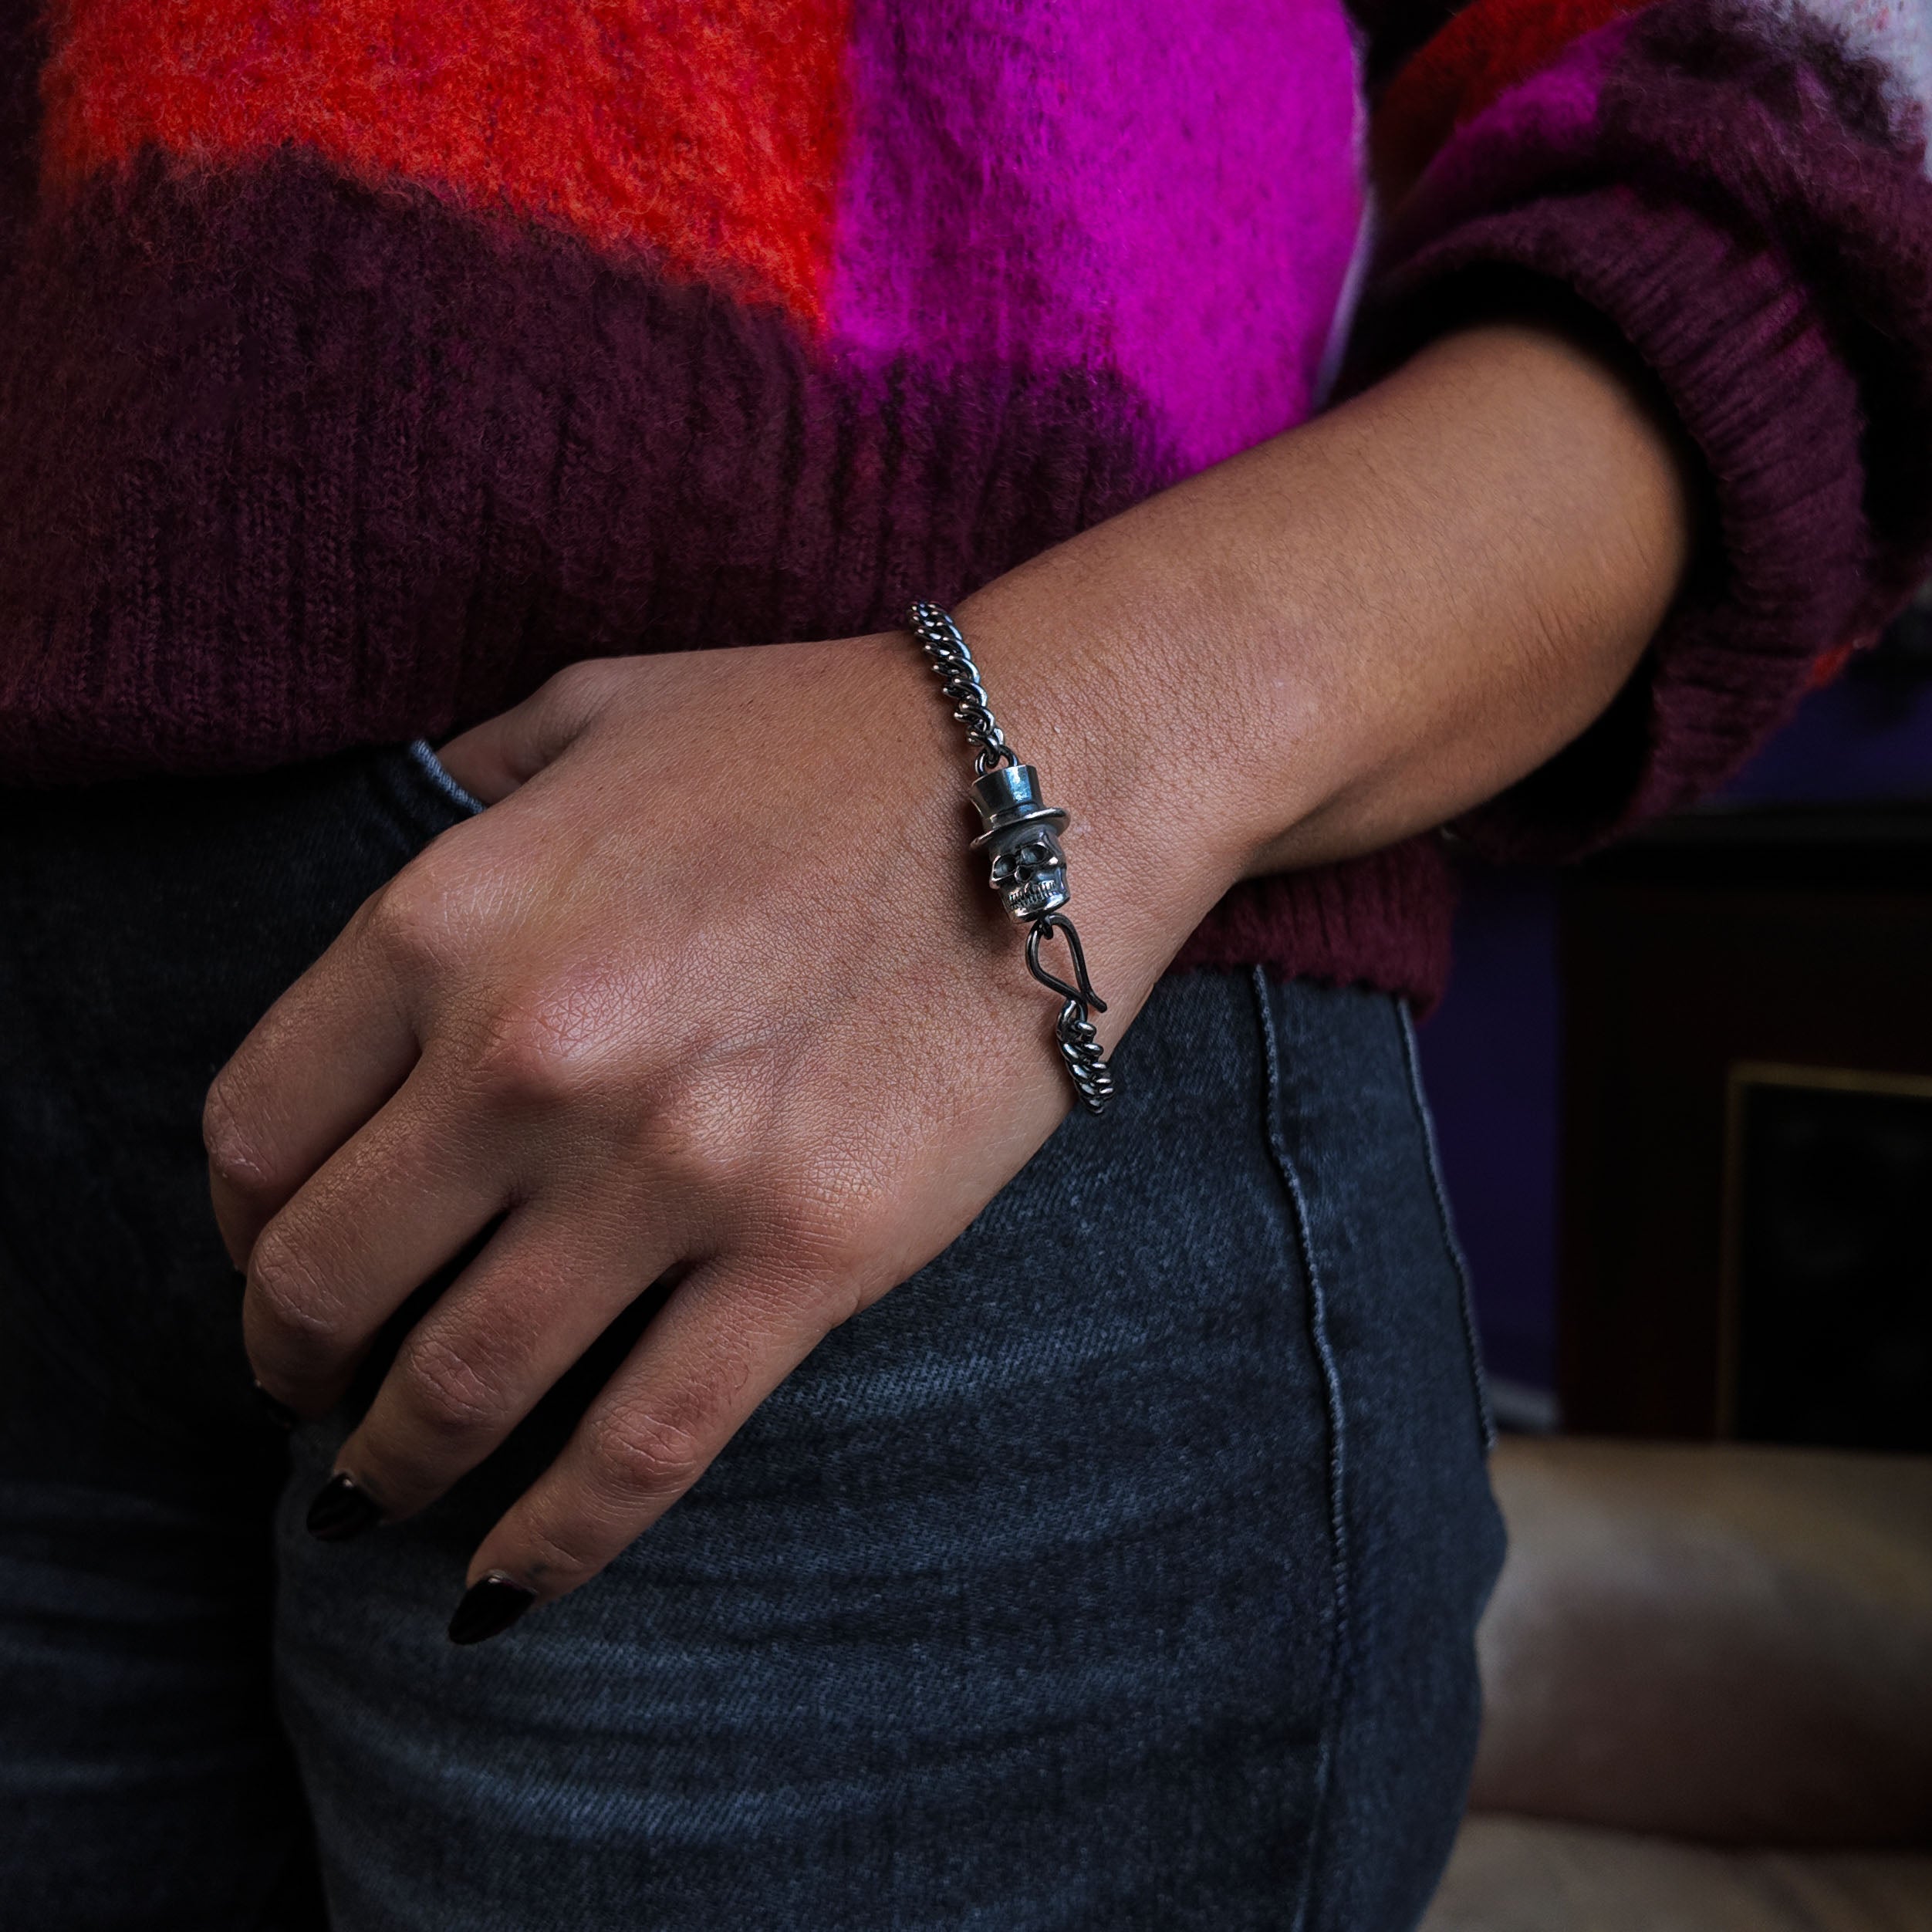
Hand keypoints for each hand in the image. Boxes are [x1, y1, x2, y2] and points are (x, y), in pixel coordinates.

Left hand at [206, 318, 1691, 1635]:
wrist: (1055, 772)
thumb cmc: (821, 736)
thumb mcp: (598, 710)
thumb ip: (460, 795)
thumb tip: (384, 872)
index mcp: (454, 917)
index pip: (255, 1130)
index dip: (240, 1223)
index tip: (273, 1255)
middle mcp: (533, 1054)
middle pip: (324, 1281)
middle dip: (288, 1364)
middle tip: (305, 1390)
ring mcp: (674, 1167)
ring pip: (462, 1389)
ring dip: (387, 1470)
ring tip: (372, 1497)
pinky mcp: (812, 1252)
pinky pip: (642, 1448)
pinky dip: (552, 1542)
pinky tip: (503, 1585)